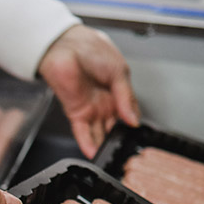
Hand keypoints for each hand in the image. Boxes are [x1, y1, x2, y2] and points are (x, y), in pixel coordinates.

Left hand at [38, 24, 139, 158]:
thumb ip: (126, 98)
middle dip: (117, 140)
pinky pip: (82, 132)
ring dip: (103, 145)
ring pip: (98, 132)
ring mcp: (90, 108)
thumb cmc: (91, 49)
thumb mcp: (119, 72)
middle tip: (123, 152)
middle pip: (112, 127)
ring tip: (111, 158)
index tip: (136, 138)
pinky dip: (88, 143)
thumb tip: (134, 119)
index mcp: (117, 90)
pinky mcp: (76, 112)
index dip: (132, 125)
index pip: (127, 113)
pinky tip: (95, 154)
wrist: (66, 45)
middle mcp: (104, 101)